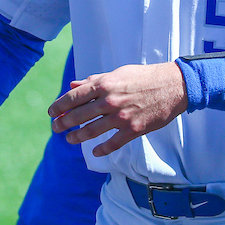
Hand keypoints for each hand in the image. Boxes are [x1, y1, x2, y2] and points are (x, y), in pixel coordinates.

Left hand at [47, 62, 186, 157]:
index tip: (51, 112)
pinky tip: (94, 151)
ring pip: (91, 131)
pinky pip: (112, 143)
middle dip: (63, 123)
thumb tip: (74, 85)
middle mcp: (110, 101)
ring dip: (77, 137)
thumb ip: (94, 80)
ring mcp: (121, 117)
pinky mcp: (133, 129)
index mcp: (104, 84)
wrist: (173, 86)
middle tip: (56, 128)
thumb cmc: (143, 77)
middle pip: (79, 115)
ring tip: (69, 139)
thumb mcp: (117, 73)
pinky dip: (101, 149)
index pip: (74, 96)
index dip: (59, 106)